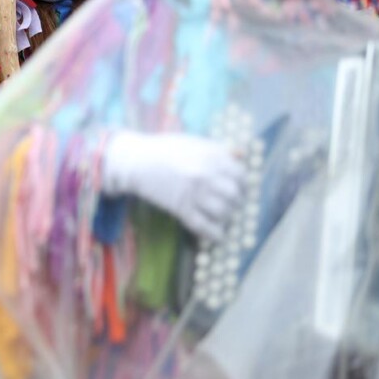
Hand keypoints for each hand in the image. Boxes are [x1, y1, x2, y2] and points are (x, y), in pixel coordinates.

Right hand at [101, 130, 246, 240]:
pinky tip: (218, 235)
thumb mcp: (194, 142)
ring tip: (221, 216)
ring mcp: (194, 193)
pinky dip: (215, 234)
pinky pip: (205, 227)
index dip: (243, 184)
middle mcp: (206, 176)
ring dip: (226, 217)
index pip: (241, 176)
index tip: (239, 188)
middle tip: (230, 203)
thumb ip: (218, 149)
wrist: (135, 161)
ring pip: (223, 213)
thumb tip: (241, 154)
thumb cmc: (164, 149)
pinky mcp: (181, 208)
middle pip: (235, 196)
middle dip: (235, 201)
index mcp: (212, 157)